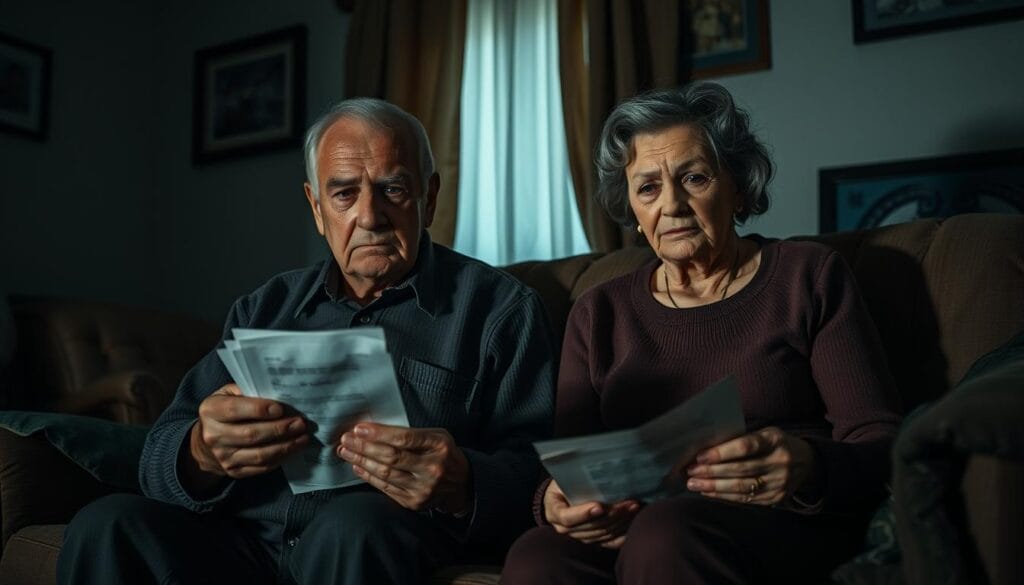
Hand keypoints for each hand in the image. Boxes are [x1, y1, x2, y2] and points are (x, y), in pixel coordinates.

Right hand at [185, 383, 308, 489]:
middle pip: (251, 434)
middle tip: (300, 423)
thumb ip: (248, 390)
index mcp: (211, 410)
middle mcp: (214, 435)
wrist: (205, 443)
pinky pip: (261, 467)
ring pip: (259, 454)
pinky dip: (280, 459)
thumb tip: (279, 392)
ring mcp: (223, 457)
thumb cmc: (224, 411)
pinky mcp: (233, 471)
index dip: (259, 409)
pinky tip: (292, 449)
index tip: (280, 409)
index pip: (234, 410)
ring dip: (285, 446)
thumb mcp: (228, 394)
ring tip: (303, 438)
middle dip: (280, 429)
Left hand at [337, 423, 469, 513]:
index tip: (359, 429)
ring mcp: (423, 488)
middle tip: (347, 440)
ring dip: (362, 461)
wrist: (461, 483)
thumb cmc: (444, 454)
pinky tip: (359, 466)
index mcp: (439, 445)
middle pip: (391, 457)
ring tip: (347, 452)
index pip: (404, 438)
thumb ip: (412, 433)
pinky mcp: (415, 502)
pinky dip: (369, 476)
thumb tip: (376, 430)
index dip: (379, 434)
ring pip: (386, 474)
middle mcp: (432, 468)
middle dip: (364, 447)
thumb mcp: (437, 436)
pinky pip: (386, 488)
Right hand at [543, 480, 638, 549]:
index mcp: (554, 512)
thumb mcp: (564, 478)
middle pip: (590, 527)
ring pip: (602, 535)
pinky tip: (633, 522)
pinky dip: (622, 533)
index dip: (584, 514)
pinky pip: (610, 542)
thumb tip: (598, 472)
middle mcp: (564, 529)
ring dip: (621, 522)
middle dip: (612, 515)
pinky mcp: (593, 540)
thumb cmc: (564, 482)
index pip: (568, 518)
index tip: (599, 506)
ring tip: (634, 508)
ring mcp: (579, 537)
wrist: (562, 495)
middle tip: (629, 503)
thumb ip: (575, 479)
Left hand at [684, 426, 817, 505]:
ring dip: (714, 486)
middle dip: (712, 472)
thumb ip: (741, 439)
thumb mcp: (765, 433)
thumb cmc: (775, 443)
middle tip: (690, 472)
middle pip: (741, 469)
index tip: (700, 456)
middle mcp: (779, 461)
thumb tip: (705, 447)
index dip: (721, 453)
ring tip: (694, 484)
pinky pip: (745, 499)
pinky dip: (724, 496)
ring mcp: (779, 482)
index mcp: (774, 440)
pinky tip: (708, 492)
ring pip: (741, 487)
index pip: (745, 446)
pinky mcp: (776, 498)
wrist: (806, 462)